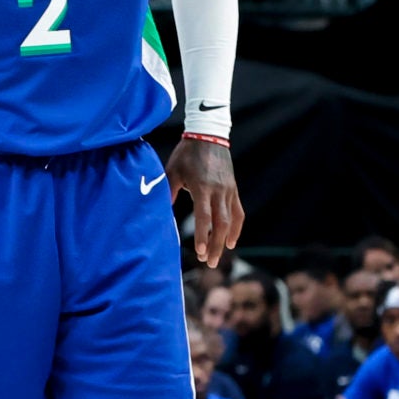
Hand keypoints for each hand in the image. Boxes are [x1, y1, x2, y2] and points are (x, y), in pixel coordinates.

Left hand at [166, 136, 242, 267]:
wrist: (209, 135)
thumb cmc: (186, 154)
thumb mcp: (172, 171)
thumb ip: (167, 192)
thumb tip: (160, 211)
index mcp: (202, 187)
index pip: (204, 216)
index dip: (203, 235)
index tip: (200, 251)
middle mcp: (219, 191)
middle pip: (221, 223)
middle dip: (215, 245)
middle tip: (208, 263)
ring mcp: (229, 190)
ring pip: (231, 221)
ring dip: (225, 240)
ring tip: (218, 257)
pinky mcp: (233, 189)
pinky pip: (238, 212)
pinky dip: (236, 228)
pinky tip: (231, 241)